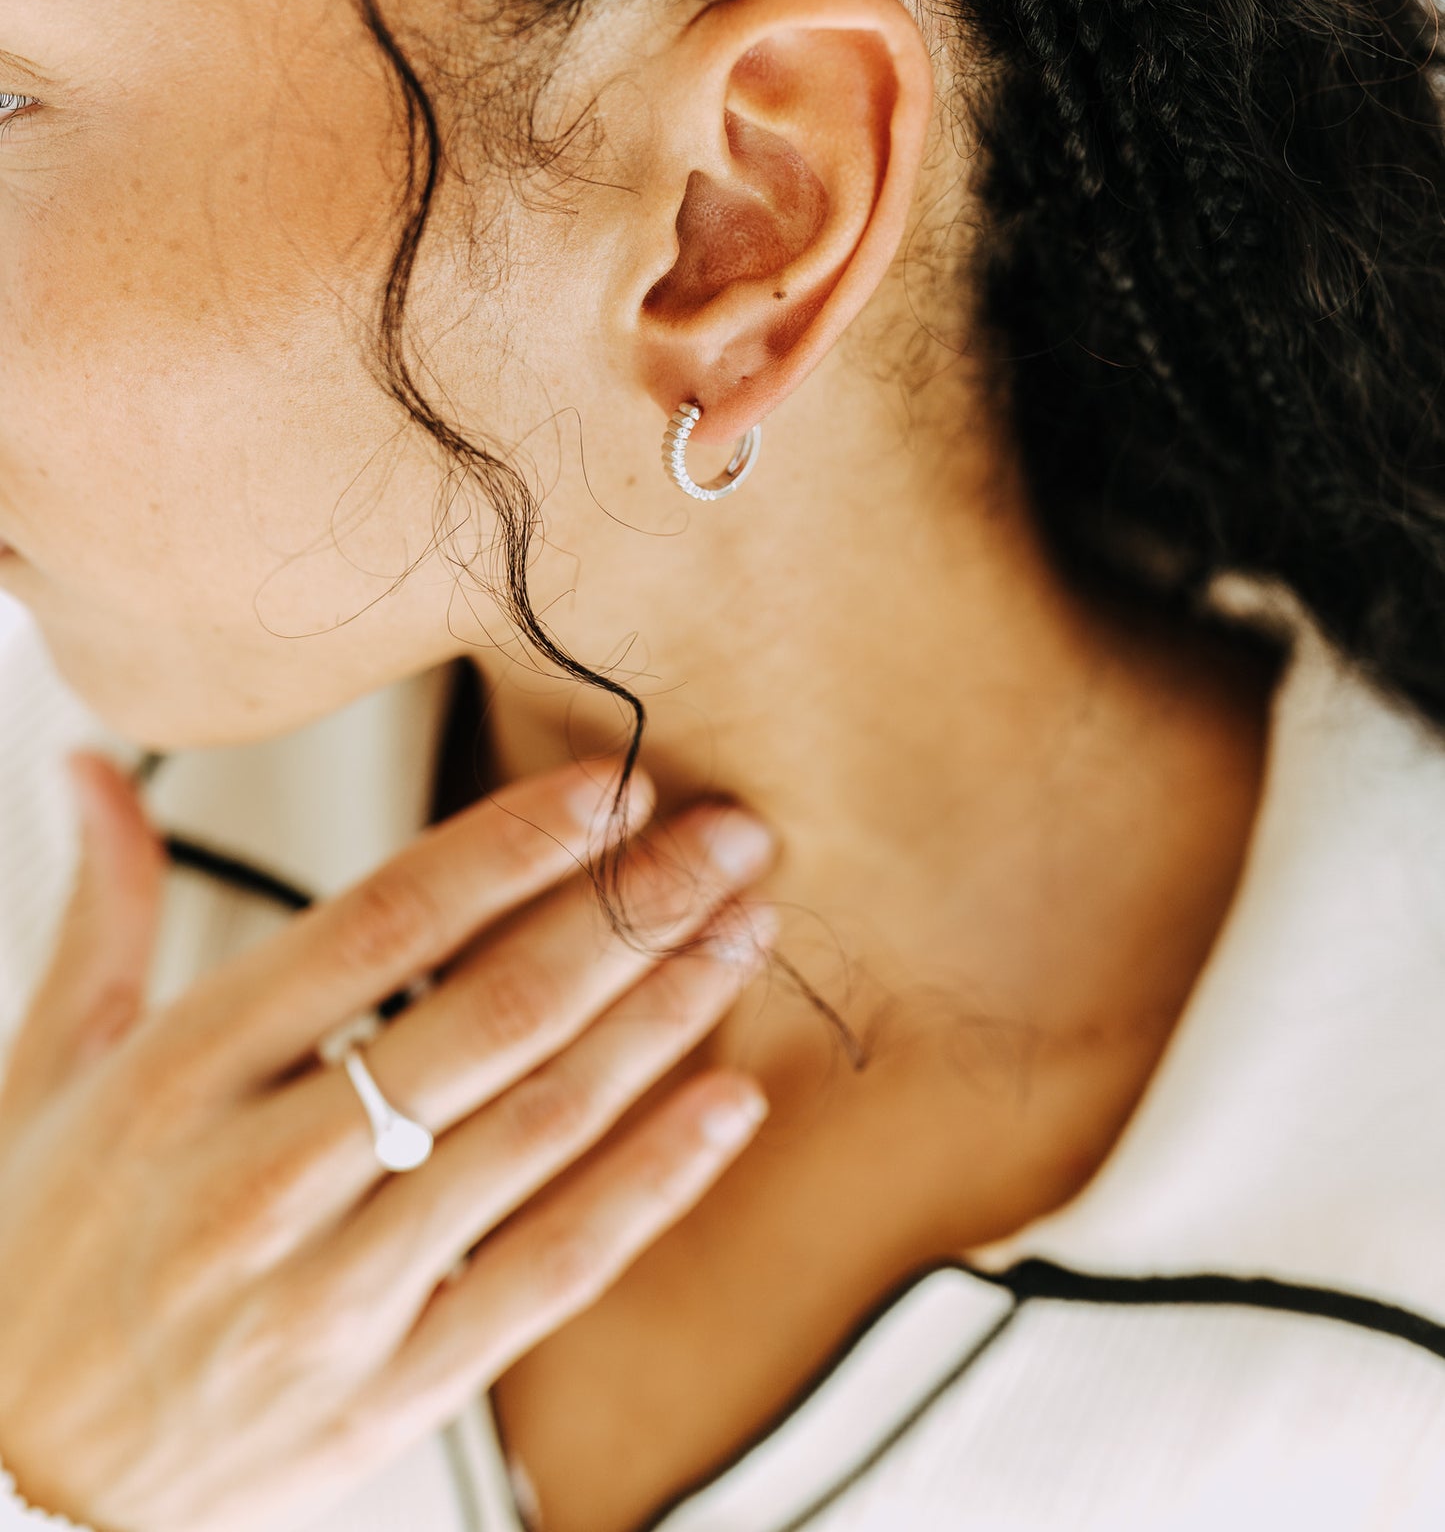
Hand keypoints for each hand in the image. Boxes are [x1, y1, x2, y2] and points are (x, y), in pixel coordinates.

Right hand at [0, 753, 774, 1531]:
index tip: (609, 790)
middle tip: (729, 838)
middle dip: (626, 914)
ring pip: (537, 1131)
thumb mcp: (45, 1076)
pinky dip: (651, 1185)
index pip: (378, 925)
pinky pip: (547, 1272)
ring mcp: (334, 1293)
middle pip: (487, 1015)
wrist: (5, 1494)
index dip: (509, 849)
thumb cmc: (35, 1264)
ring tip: (743, 933)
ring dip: (661, 1022)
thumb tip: (98, 763)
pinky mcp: (390, 1392)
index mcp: (183, 1076)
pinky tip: (728, 1105)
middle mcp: (263, 1176)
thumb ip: (102, 910)